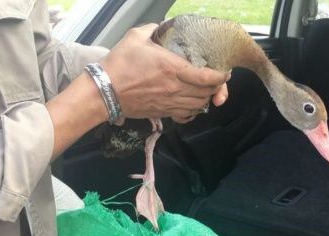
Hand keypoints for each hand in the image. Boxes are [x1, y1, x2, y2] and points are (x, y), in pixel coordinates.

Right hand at [100, 24, 229, 122]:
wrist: (104, 92)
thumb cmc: (118, 65)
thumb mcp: (136, 37)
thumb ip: (154, 29)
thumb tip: (163, 27)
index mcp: (172, 69)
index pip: (207, 77)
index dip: (221, 76)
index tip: (225, 72)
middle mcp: (175, 89)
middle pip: (207, 93)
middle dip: (217, 87)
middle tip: (218, 79)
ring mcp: (170, 103)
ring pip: (199, 105)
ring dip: (207, 98)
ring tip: (207, 90)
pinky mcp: (163, 113)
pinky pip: (187, 115)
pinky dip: (194, 110)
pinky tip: (193, 103)